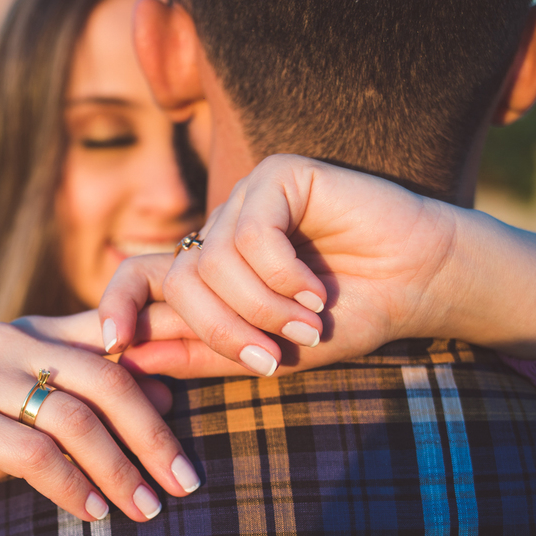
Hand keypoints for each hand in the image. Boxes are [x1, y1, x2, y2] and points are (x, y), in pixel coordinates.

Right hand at [0, 319, 199, 535]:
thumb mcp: (30, 403)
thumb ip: (88, 390)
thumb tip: (170, 391)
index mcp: (35, 329)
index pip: (117, 330)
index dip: (171, 352)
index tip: (217, 390)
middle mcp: (10, 340)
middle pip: (108, 376)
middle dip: (153, 433)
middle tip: (186, 481)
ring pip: (74, 416)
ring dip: (117, 469)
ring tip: (145, 510)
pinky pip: (30, 451)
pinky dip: (69, 485)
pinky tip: (91, 514)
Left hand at [97, 154, 535, 378]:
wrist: (420, 286)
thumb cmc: (347, 319)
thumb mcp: (266, 352)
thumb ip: (199, 353)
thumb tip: (129, 356)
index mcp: (207, 273)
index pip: (136, 276)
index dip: (116, 305)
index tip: (114, 345)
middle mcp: (218, 234)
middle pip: (179, 280)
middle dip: (221, 329)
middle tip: (270, 359)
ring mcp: (246, 201)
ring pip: (213, 260)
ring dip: (261, 305)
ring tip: (309, 323)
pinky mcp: (278, 175)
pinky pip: (251, 231)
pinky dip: (282, 272)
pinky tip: (317, 287)